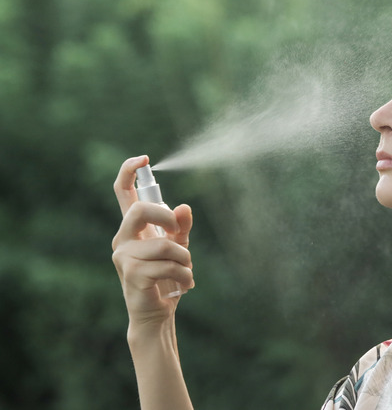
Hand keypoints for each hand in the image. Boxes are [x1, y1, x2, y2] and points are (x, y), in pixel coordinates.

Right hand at [111, 155, 194, 326]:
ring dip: (184, 258)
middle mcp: (123, 239)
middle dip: (166, 218)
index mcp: (133, 229)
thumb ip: (181, 227)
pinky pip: (167, 265)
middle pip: (139, 211)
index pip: (123, 193)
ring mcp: (124, 257)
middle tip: (179, 233)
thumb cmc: (166, 278)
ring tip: (186, 272)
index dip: (129, 172)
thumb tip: (184, 207)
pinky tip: (184, 285)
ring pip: (163, 244)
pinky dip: (184, 275)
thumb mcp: (178, 248)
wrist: (156, 314)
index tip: (144, 158)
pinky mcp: (132, 274)